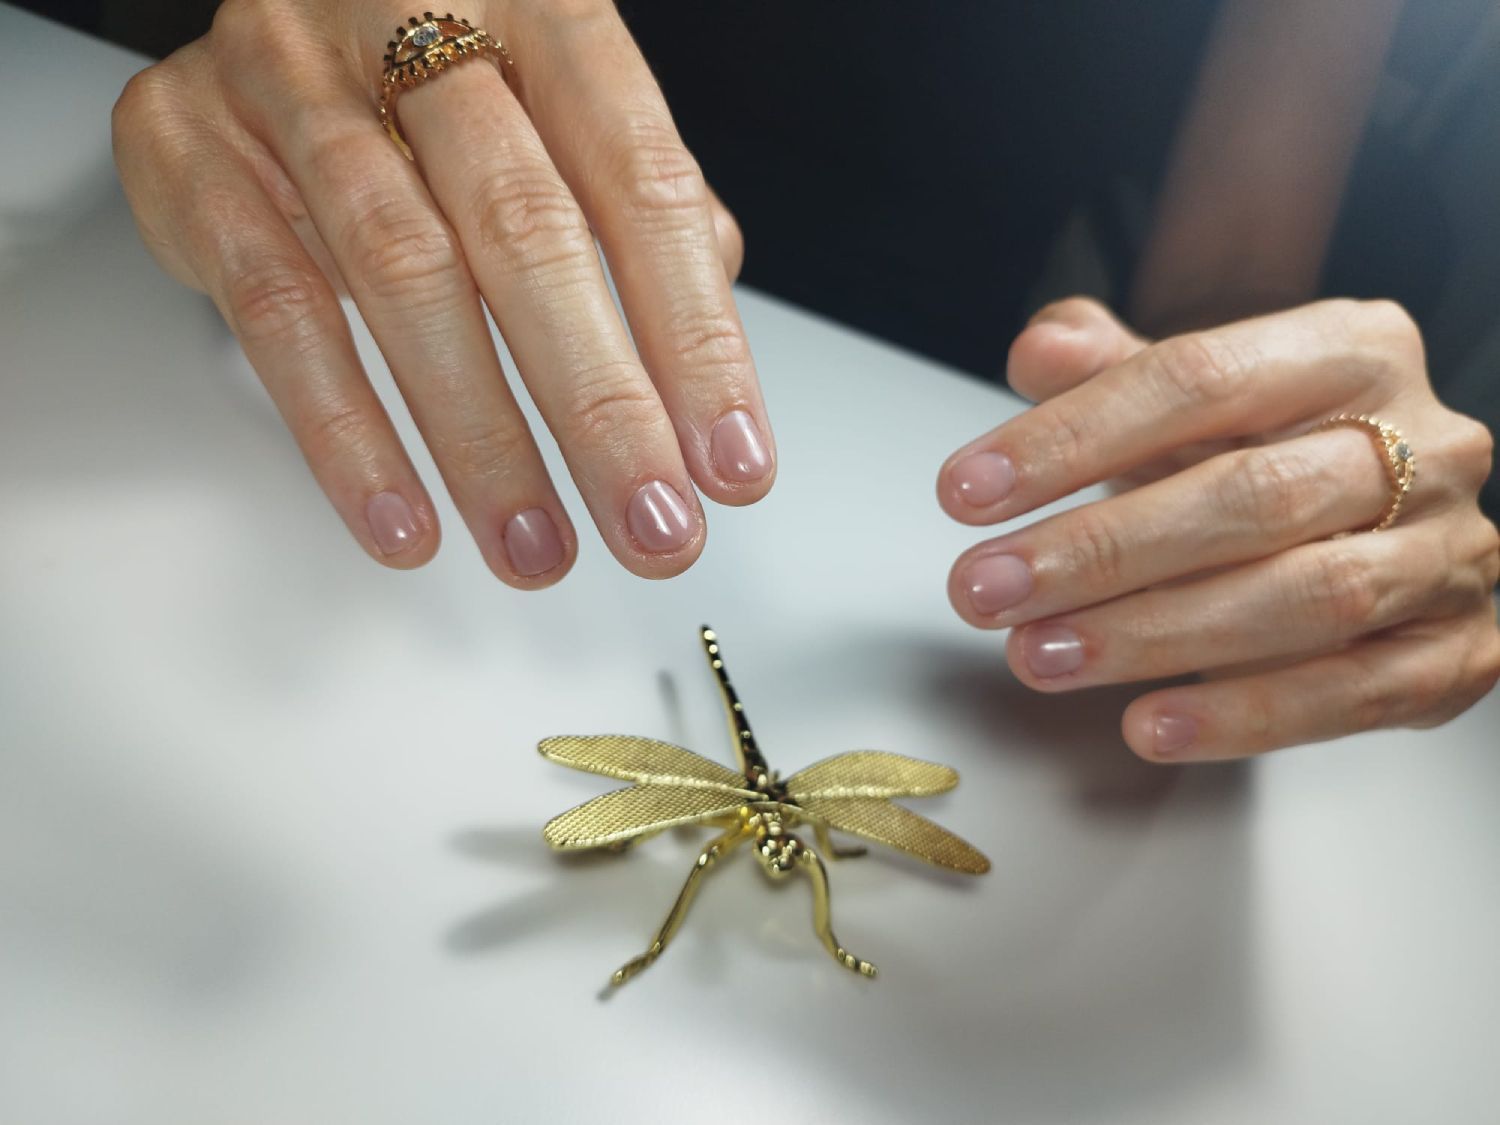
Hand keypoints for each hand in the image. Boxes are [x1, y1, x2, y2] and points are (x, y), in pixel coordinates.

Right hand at [112, 1, 770, 585]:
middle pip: (527, 231)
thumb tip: (709, 362)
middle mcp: (412, 21)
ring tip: (537, 550)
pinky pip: (278, 311)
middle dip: (602, 406)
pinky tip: (404, 522)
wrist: (272, 12)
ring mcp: (291, 83)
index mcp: (537, 8)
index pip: (641, 183)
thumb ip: (638, 216)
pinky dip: (346, 434)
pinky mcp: (193, 153)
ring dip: (482, 441)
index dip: (695, 337)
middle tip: (651, 527)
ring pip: (405, 276)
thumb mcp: (554, 115)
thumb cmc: (433, 79)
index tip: (731, 463)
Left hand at [938, 298, 1499, 760]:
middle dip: (1099, 550)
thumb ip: (1110, 369)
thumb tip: (1041, 351)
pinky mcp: (1462, 653)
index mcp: (1349, 350)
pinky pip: (1356, 695)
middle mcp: (1426, 443)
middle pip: (1250, 496)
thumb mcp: (1188, 398)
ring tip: (1040, 655)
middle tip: (988, 589)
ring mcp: (1450, 552)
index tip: (968, 490)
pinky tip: (1148, 724)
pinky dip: (1246, 717)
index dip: (1072, 437)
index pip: (1197, 379)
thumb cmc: (1268, 450)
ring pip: (1303, 599)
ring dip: (1154, 636)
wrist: (1388, 522)